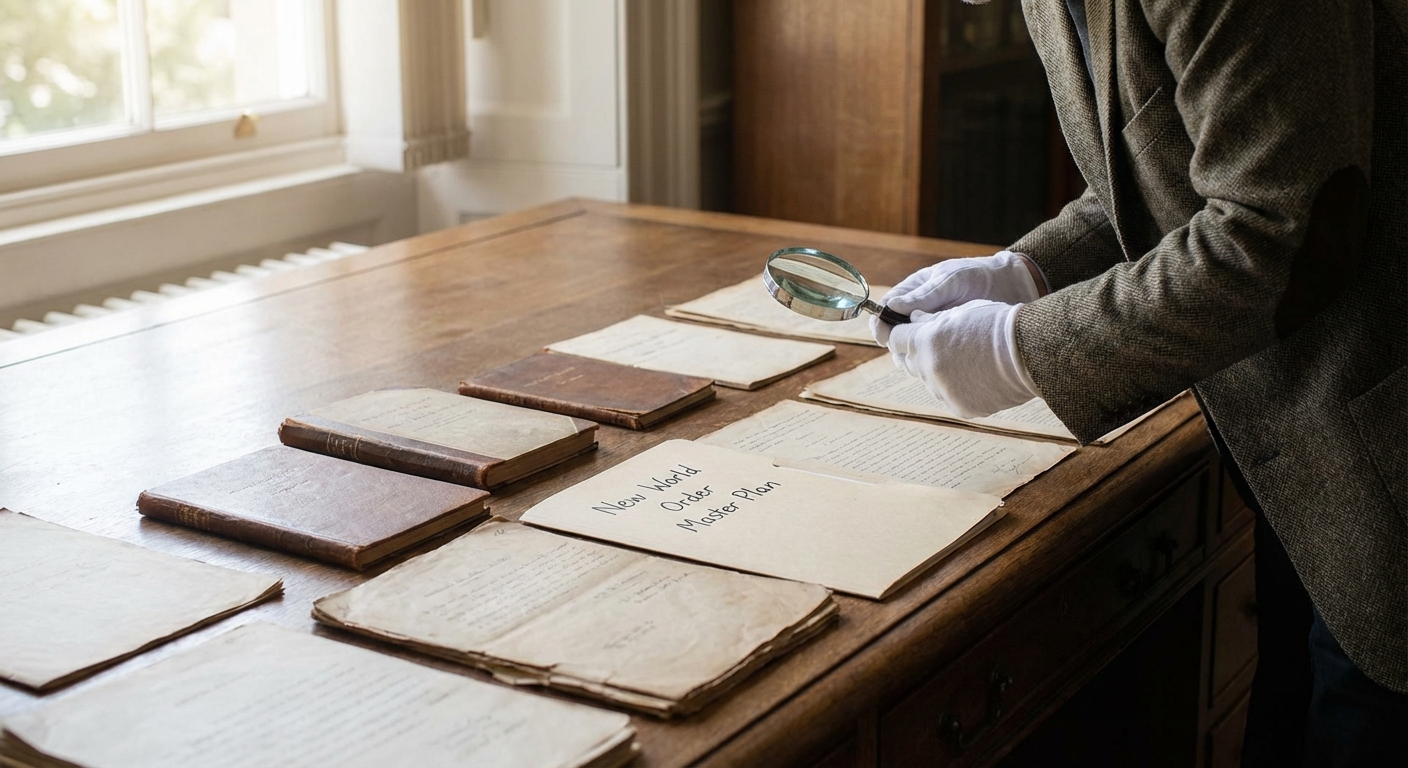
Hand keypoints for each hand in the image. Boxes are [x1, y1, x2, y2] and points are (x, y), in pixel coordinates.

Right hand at [870, 251, 1044, 345]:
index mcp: (913, 292)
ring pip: (911, 348)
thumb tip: (891, 306)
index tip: (883, 333)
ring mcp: (933, 330)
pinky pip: (932, 357)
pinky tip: (942, 362)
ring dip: (913, 355)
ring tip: (925, 355)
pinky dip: (932, 361)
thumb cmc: (978, 275)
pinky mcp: (948, 344)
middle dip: (896, 342)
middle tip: (905, 348)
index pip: (886, 309)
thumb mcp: (950, 281)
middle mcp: (918, 313)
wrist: (1013, 285)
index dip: (880, 322)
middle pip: (895, 333)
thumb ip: (923, 295)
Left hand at [886, 300, 1038, 417]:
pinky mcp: (959, 407)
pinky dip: (956, 388)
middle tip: (939, 344)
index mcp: (925, 341)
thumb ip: (931, 319)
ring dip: (938, 371)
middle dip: (918, 352)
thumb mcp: (961, 311)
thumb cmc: (997, 324)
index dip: (900, 333)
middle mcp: (929, 369)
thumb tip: (914, 319)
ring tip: (966, 360)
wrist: (1030, 352)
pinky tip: (976, 376)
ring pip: (928, 381)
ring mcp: (943, 391)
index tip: (905, 331)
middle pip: (908, 362)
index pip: (895, 338)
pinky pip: (948, 397)